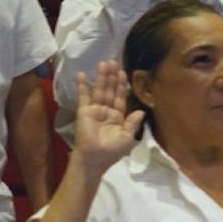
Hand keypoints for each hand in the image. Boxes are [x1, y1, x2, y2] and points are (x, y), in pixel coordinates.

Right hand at [73, 61, 144, 175]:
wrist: (94, 159)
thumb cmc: (111, 151)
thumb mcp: (127, 137)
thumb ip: (133, 123)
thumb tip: (140, 111)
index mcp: (117, 118)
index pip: (120, 98)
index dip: (121, 86)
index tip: (123, 73)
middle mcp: (106, 111)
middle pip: (110, 90)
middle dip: (112, 77)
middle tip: (113, 62)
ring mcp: (94, 110)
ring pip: (99, 90)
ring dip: (101, 77)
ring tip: (103, 63)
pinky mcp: (83, 111)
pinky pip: (83, 97)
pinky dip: (82, 86)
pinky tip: (82, 74)